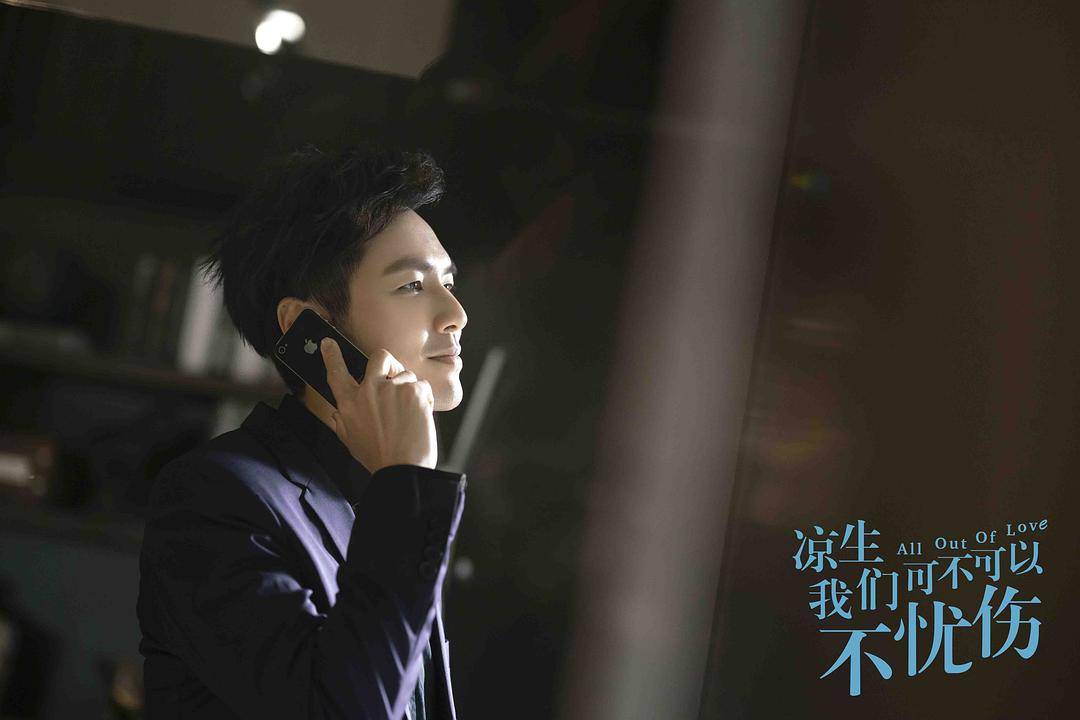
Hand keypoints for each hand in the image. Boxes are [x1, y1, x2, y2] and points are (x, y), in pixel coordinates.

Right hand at [319, 338, 437, 470]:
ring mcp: (392, 388)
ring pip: (406, 376)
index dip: (332, 355)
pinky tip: (419, 416)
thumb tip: (339, 412)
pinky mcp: (414, 391)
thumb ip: (343, 421)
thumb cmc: (379, 458)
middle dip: (388, 363)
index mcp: (349, 404)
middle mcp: (368, 391)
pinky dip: (424, 399)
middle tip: (393, 377)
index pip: (336, 372)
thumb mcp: (351, 440)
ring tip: (408, 416)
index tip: (329, 343)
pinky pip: (422, 386)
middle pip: (379, 358)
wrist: (402, 469)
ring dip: (409, 391)